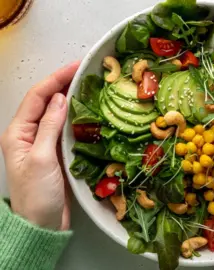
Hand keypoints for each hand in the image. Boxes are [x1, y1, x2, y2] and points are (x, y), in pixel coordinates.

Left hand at [0, 61, 79, 230]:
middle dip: (65, 84)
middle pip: (47, 102)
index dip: (56, 78)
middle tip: (87, 73)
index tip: (76, 67)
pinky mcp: (56, 153)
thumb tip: (61, 98)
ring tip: (91, 88)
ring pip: (58, 114)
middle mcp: (28, 134)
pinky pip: (66, 129)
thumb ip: (49, 127)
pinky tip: (90, 113)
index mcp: (17, 132)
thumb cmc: (36, 195)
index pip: (37, 97)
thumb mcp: (41, 158)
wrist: (41, 224)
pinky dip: (78, 118)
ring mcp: (43, 143)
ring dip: (73, 99)